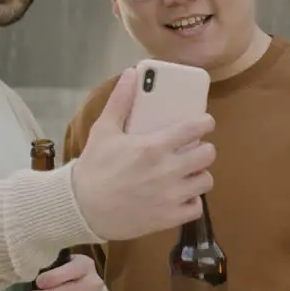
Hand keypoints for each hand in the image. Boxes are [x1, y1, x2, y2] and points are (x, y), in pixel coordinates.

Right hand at [71, 68, 215, 240]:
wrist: (81, 208)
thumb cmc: (94, 167)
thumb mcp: (103, 130)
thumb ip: (120, 101)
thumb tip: (131, 73)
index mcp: (154, 146)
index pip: (195, 128)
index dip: (205, 123)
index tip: (204, 123)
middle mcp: (168, 171)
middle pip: (208, 155)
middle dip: (204, 149)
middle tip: (192, 150)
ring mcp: (170, 196)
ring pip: (205, 181)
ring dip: (199, 175)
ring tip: (187, 173)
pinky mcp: (169, 218)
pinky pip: (196, 208)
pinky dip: (191, 202)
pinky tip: (180, 196)